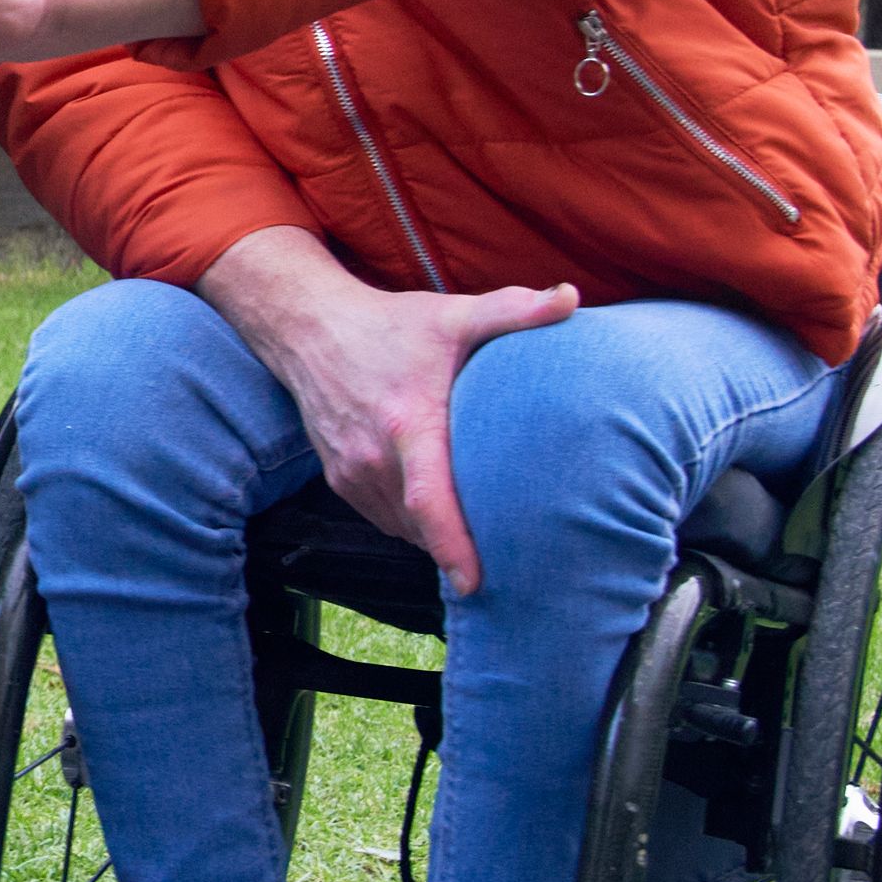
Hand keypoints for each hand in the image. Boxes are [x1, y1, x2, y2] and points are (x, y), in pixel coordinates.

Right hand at [197, 227, 576, 594]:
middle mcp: (373, 457)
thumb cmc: (389, 325)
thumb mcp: (454, 315)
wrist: (310, 329)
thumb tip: (572, 298)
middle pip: (421, 525)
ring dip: (436, 536)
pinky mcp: (339, 479)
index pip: (430, 500)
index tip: (475, 583)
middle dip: (460, 548)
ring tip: (479, 538)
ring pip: (402, 526)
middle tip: (509, 560)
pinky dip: (411, 523)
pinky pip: (383, 517)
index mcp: (407, 424)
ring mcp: (351, 473)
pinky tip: (440, 512)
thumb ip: (515, 311)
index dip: (452, 546)